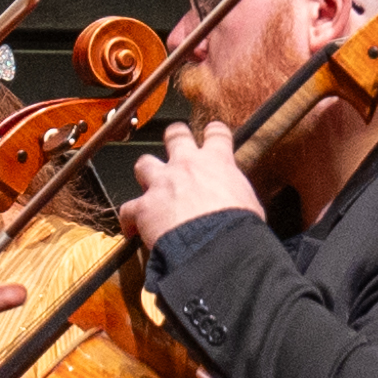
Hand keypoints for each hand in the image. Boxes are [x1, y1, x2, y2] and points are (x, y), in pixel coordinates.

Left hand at [115, 119, 254, 251]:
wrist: (217, 246)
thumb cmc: (238, 228)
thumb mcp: (250, 205)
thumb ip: (237, 196)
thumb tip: (238, 206)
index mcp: (217, 163)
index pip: (217, 135)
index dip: (214, 132)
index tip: (213, 133)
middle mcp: (187, 165)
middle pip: (175, 136)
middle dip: (175, 137)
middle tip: (174, 141)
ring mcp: (162, 183)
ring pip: (144, 163)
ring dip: (145, 172)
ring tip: (147, 182)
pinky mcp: (144, 207)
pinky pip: (128, 209)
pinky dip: (129, 219)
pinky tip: (132, 229)